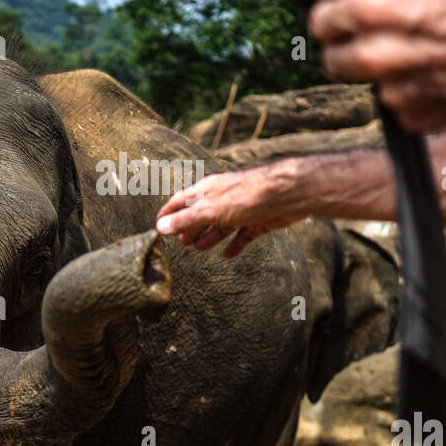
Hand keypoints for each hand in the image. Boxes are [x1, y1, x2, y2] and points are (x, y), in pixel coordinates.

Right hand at [155, 163, 308, 257]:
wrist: (288, 195)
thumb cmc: (248, 195)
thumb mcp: (212, 210)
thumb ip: (187, 220)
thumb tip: (160, 227)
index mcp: (208, 191)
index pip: (181, 201)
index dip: (169, 213)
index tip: (157, 225)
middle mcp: (223, 199)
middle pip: (201, 214)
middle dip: (189, 228)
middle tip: (180, 243)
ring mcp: (240, 210)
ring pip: (220, 226)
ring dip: (209, 237)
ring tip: (198, 248)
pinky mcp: (257, 221)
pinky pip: (242, 235)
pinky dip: (234, 245)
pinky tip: (228, 254)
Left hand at [308, 0, 445, 131]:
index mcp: (397, 10)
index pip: (328, 17)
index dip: (327, 14)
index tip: (334, 12)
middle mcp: (397, 55)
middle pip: (335, 58)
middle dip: (343, 47)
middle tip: (367, 35)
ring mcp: (408, 93)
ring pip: (366, 84)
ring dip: (381, 71)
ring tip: (420, 52)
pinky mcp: (422, 120)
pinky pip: (394, 107)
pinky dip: (407, 93)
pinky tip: (437, 76)